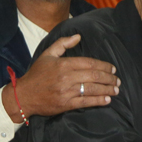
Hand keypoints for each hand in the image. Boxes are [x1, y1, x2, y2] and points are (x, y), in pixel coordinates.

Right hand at [5, 34, 120, 119]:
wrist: (23, 95)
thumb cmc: (37, 74)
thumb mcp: (47, 54)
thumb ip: (63, 43)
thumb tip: (78, 36)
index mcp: (63, 64)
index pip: (89, 63)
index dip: (104, 66)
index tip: (112, 69)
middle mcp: (66, 77)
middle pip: (94, 76)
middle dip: (109, 78)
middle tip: (117, 80)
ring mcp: (66, 91)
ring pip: (92, 89)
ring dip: (107, 89)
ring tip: (116, 90)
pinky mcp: (66, 104)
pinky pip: (86, 102)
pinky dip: (98, 101)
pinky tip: (107, 100)